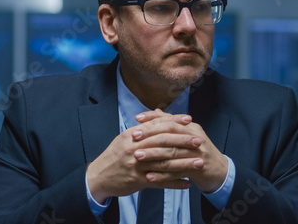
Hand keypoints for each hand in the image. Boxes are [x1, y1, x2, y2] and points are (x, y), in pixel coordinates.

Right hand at [86, 112, 203, 202]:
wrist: (98, 177)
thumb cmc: (114, 156)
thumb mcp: (125, 138)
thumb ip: (143, 128)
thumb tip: (159, 114)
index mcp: (132, 134)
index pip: (157, 125)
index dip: (174, 121)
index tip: (189, 120)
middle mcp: (134, 148)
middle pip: (163, 142)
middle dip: (183, 141)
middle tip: (199, 141)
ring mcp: (136, 165)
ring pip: (165, 163)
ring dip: (185, 163)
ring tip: (200, 163)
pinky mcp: (138, 181)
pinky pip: (160, 182)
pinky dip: (175, 183)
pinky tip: (188, 183)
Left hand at [134, 109, 228, 192]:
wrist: (219, 171)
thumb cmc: (198, 153)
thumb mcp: (187, 135)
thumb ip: (172, 124)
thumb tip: (156, 112)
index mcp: (191, 127)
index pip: (170, 119)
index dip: (152, 119)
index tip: (136, 119)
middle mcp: (195, 137)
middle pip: (170, 133)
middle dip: (150, 135)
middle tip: (133, 138)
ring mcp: (197, 153)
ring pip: (172, 152)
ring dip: (153, 154)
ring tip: (137, 157)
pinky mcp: (197, 169)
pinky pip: (177, 172)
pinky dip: (162, 175)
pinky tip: (149, 177)